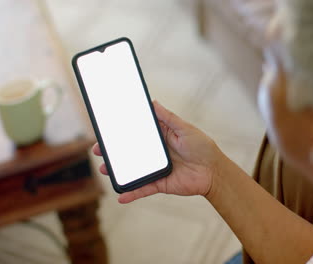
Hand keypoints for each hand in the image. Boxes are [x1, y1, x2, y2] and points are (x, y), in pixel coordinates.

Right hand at [92, 101, 225, 203]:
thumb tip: (152, 102)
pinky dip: (132, 193)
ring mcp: (155, 169)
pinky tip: (120, 195)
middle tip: (98, 150)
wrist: (214, 172)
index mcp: (160, 137)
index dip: (121, 132)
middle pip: (129, 152)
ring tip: (104, 169)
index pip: (136, 133)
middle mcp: (155, 153)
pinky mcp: (159, 184)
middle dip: (113, 152)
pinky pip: (143, 189)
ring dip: (117, 171)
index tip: (106, 130)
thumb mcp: (185, 128)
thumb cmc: (202, 147)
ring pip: (132, 170)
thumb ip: (168, 118)